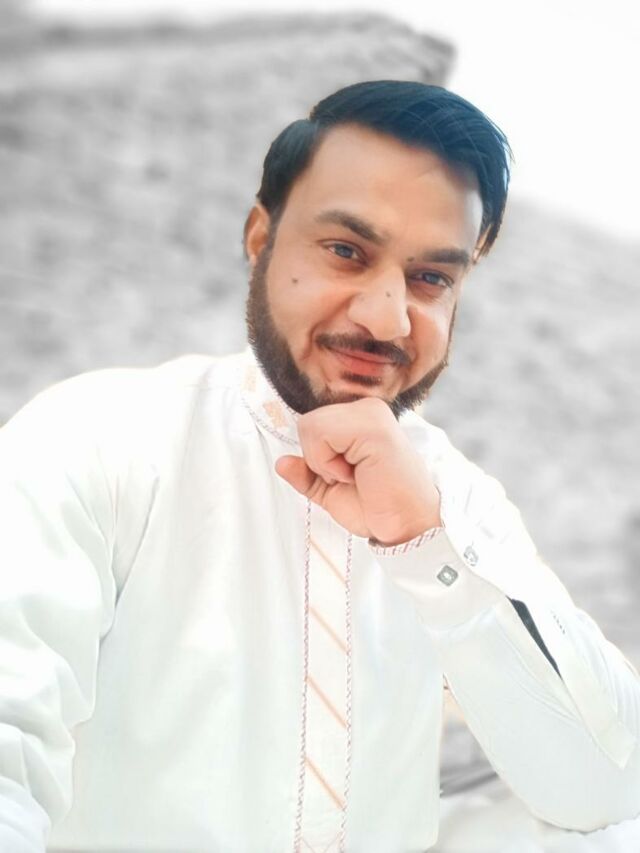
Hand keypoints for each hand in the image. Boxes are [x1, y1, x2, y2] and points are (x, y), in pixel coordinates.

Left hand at [275, 397, 440, 544]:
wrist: (406, 528)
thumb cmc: (377, 509)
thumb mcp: (331, 491)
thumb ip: (306, 474)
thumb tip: (281, 463)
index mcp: (358, 419)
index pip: (311, 424)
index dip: (317, 457)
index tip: (347, 476)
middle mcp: (366, 409)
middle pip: (306, 423)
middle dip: (318, 459)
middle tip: (351, 477)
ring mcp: (371, 413)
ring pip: (310, 426)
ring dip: (324, 462)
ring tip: (355, 475)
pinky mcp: (373, 425)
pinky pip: (321, 434)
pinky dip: (329, 462)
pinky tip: (357, 472)